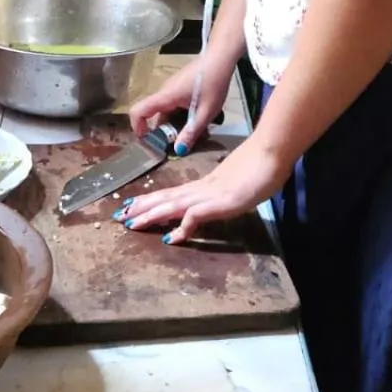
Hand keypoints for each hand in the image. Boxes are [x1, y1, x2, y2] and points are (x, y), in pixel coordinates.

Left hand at [115, 137, 286, 244]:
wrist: (272, 153)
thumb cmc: (262, 165)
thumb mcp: (240, 182)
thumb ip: (228, 190)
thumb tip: (222, 195)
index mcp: (207, 184)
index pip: (174, 192)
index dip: (154, 199)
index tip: (134, 203)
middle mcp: (203, 188)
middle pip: (167, 198)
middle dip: (143, 207)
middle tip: (119, 215)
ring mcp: (211, 195)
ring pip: (174, 205)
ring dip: (151, 215)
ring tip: (131, 223)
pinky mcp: (221, 203)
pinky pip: (195, 216)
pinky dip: (181, 227)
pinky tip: (170, 238)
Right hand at [129, 60, 229, 152]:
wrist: (221, 57)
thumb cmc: (214, 82)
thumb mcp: (206, 111)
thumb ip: (192, 131)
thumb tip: (178, 151)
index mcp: (166, 96)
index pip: (139, 111)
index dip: (137, 127)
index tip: (148, 141)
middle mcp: (164, 92)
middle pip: (155, 115)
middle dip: (165, 132)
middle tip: (183, 142)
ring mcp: (172, 88)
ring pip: (167, 111)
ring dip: (177, 124)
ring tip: (196, 131)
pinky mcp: (180, 86)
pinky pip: (174, 104)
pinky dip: (182, 114)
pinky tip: (199, 117)